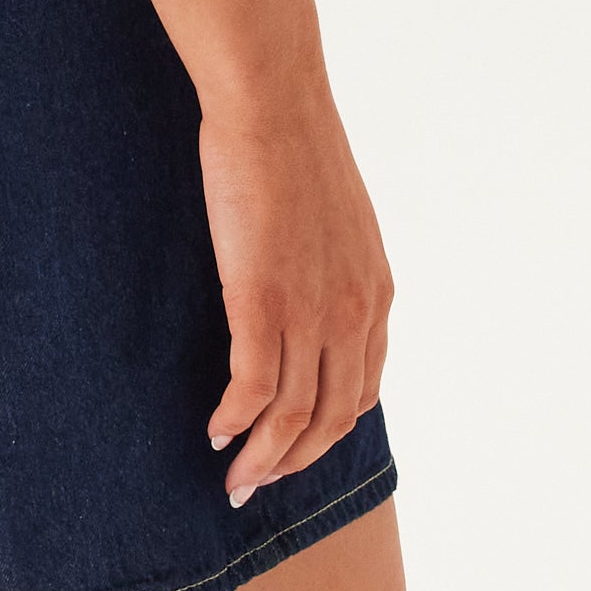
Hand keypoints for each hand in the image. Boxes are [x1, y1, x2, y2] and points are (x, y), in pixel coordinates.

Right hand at [199, 87, 391, 509]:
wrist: (274, 106)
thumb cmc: (294, 146)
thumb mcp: (337, 218)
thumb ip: (331, 266)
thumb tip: (305, 289)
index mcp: (374, 293)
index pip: (361, 391)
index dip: (326, 432)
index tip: (294, 450)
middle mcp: (352, 313)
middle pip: (330, 418)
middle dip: (294, 462)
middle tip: (258, 484)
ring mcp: (310, 311)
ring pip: (290, 416)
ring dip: (261, 458)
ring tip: (234, 477)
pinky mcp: (262, 301)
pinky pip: (252, 388)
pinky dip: (234, 421)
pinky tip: (216, 431)